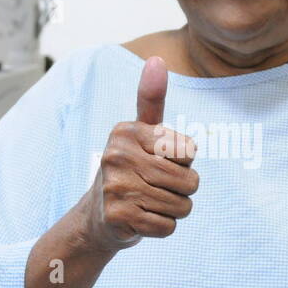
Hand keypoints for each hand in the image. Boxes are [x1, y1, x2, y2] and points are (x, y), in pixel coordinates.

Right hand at [78, 56, 198, 252]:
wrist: (98, 217)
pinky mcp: (118, 217)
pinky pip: (167, 227)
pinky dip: (161, 228)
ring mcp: (115, 187)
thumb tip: (156, 59)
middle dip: (182, 190)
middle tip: (155, 188)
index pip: (190, 152)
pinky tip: (141, 219)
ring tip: (149, 203)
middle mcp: (117, 155)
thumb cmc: (131, 169)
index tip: (159, 162)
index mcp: (127, 131)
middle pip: (190, 181)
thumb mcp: (142, 133)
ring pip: (182, 206)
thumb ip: (151, 99)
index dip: (184, 163)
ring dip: (173, 210)